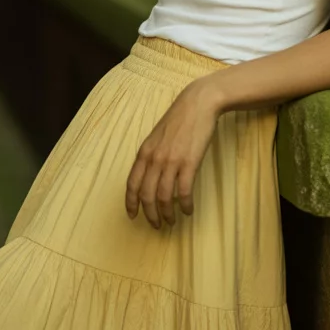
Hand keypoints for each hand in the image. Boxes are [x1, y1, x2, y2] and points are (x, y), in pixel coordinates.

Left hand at [124, 78, 220, 228]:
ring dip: (167, 213)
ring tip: (172, 221)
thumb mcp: (156, 136)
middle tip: (157, 225)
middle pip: (147, 195)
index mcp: (144, 152)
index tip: (133, 215)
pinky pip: (183, 191)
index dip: (131, 202)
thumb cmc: (178, 120)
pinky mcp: (189, 162)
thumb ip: (150, 155)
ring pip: (164, 197)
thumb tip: (148, 175)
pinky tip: (187, 210)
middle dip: (150, 214)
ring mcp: (171, 161)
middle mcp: (154, 159)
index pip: (132, 184)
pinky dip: (184, 204)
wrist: (197, 104)